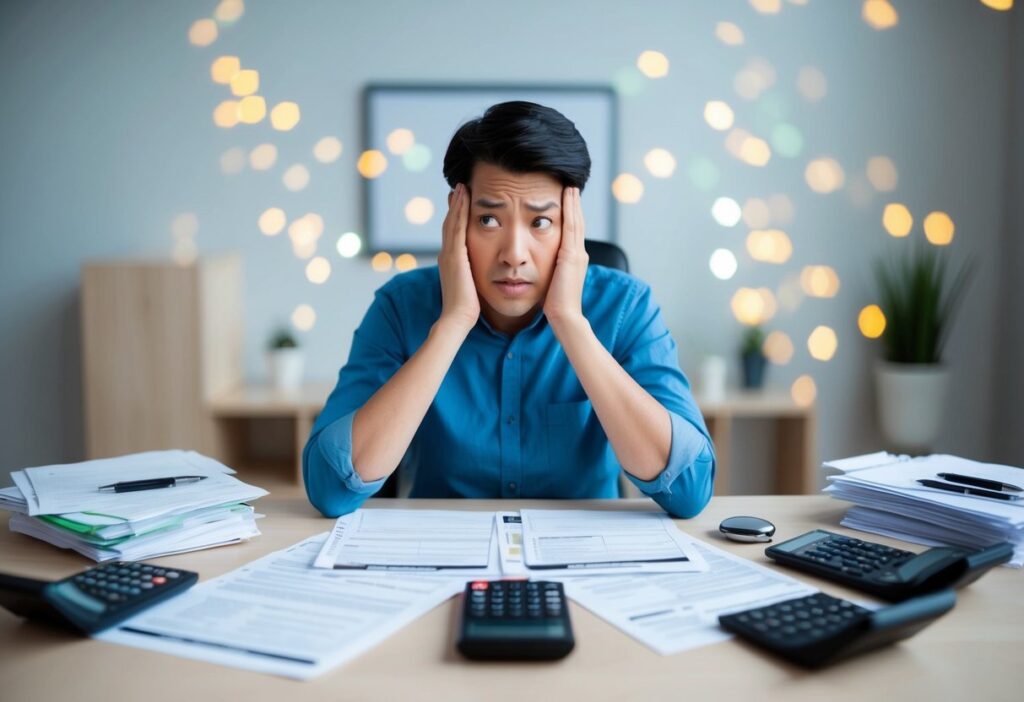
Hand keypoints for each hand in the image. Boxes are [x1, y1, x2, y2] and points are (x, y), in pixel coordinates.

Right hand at [437, 183, 479, 333]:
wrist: (458, 319)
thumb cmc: (468, 309)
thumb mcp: (471, 287)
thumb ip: (474, 277)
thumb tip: (484, 274)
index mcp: (451, 262)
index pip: (454, 234)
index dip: (457, 217)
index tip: (462, 202)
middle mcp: (447, 254)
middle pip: (450, 223)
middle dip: (455, 205)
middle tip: (459, 186)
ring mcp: (448, 253)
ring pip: (452, 221)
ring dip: (457, 202)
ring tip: (462, 185)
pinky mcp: (454, 255)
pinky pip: (457, 226)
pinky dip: (459, 210)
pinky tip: (464, 196)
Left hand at [543, 187, 588, 329]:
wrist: (564, 316)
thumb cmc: (554, 304)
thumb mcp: (551, 282)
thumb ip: (549, 270)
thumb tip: (536, 264)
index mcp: (573, 259)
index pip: (572, 232)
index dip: (570, 215)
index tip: (564, 200)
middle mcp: (579, 253)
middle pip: (577, 222)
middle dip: (573, 205)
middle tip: (569, 186)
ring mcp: (578, 253)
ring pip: (576, 221)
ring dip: (573, 202)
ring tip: (569, 186)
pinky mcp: (572, 255)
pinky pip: (572, 225)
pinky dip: (570, 209)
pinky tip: (566, 196)